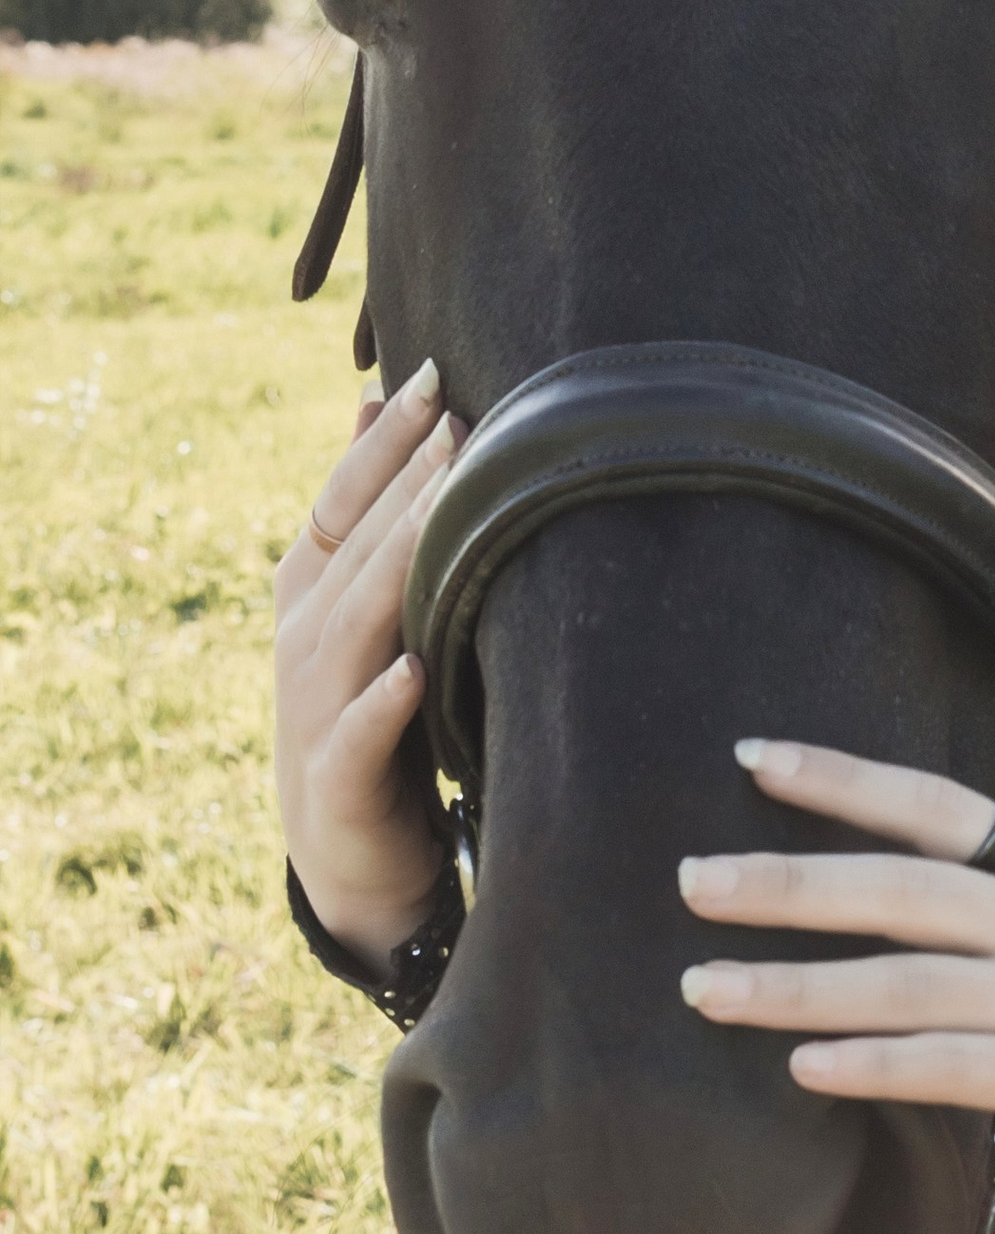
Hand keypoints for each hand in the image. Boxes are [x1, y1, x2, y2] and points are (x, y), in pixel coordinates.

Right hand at [273, 361, 455, 971]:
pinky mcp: (338, 779)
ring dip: (398, 565)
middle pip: (353, 550)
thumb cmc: (375, 717)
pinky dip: (382, 703)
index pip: (338, 503)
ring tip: (441, 508)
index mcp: (307, 596)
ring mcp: (314, 711)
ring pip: (356, 626)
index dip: (380, 442)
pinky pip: (360, 735)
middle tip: (454, 416)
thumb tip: (378, 403)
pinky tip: (413, 672)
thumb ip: (370, 518)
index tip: (431, 376)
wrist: (348, 857)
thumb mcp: (368, 611)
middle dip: (402, 482)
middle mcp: (302, 643)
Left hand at [676, 744, 994, 1233]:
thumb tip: (896, 894)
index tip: (752, 758)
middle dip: (789, 883)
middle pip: (906, 888)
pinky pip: (955, 1067)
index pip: (944, 805)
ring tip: (707, 989)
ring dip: (796, 987)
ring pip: (910, 982)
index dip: (845, 779)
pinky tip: (804, 1069)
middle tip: (691, 883)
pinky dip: (874, 1066)